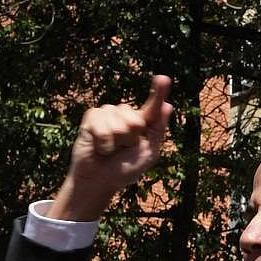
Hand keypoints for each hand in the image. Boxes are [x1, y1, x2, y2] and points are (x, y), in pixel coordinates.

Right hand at [51, 77, 172, 220]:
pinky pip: (100, 122)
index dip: (158, 93)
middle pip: (135, 118)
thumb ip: (157, 129)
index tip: (164, 79)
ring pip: (117, 120)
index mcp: (142, 123)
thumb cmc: (124, 170)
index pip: (152, 106)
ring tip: (110, 149)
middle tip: (123, 150)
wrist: (99, 181)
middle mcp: (125, 114)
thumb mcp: (148, 153)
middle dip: (130, 139)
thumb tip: (169, 106)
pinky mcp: (92, 117)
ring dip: (115, 142)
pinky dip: (102, 141)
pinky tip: (99, 146)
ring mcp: (108, 113)